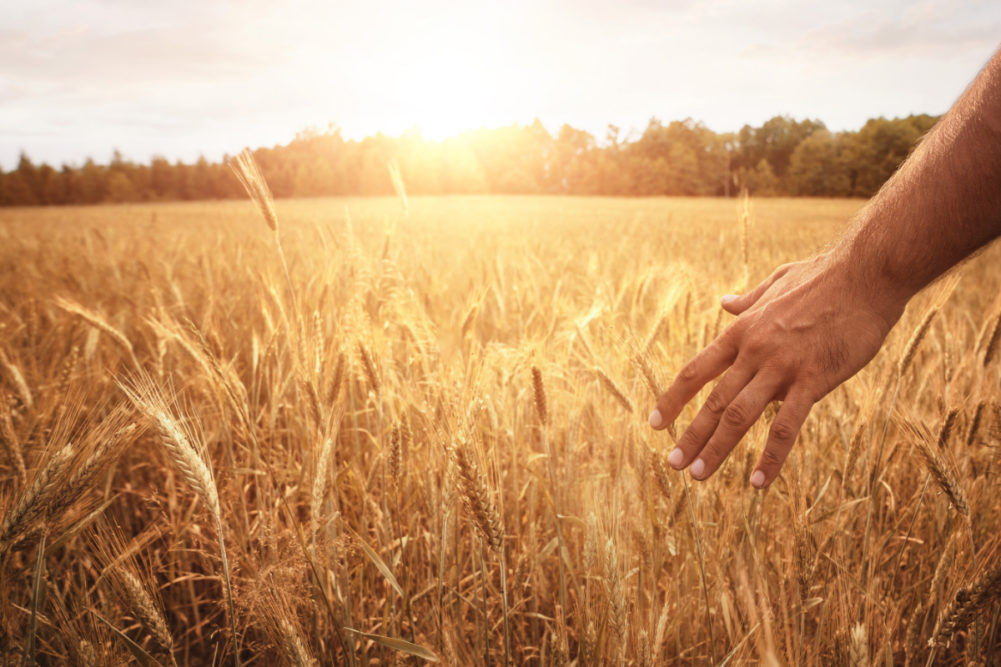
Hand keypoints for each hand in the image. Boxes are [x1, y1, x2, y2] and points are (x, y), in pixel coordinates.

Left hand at [648, 251, 901, 487]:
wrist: (868, 273)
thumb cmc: (825, 277)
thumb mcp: (777, 283)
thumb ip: (749, 300)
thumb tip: (725, 303)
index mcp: (742, 331)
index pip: (696, 371)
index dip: (673, 399)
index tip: (655, 423)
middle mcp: (754, 351)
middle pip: (713, 401)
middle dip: (690, 436)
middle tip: (672, 464)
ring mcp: (782, 366)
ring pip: (739, 416)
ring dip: (716, 449)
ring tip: (698, 475)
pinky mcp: (814, 379)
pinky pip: (786, 426)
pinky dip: (770, 456)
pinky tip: (758, 481)